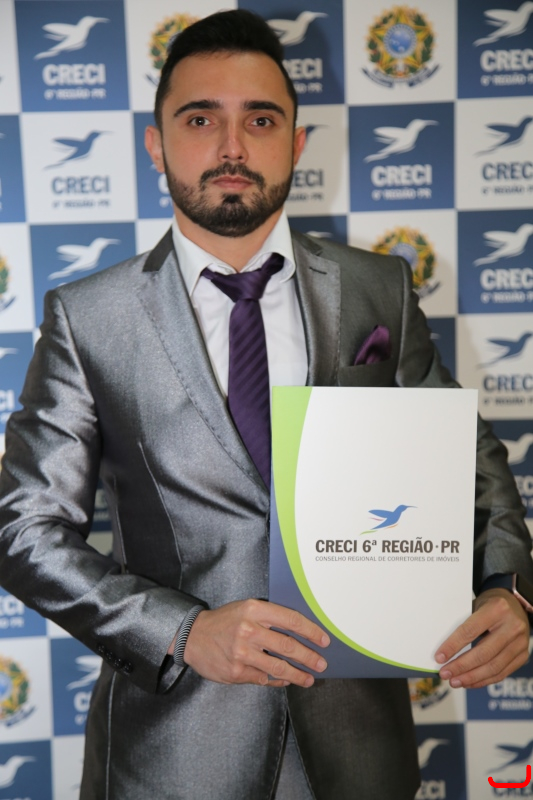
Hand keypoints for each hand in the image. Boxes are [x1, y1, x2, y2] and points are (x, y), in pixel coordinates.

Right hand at [183, 599, 329, 687]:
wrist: (193, 636)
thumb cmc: (224, 621)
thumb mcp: (245, 609)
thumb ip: (269, 618)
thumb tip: (299, 633)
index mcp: (254, 610)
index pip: (290, 620)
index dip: (311, 631)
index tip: (323, 640)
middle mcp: (249, 630)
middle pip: (288, 646)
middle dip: (309, 657)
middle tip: (321, 663)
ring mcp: (242, 653)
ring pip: (278, 667)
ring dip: (298, 675)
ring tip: (309, 679)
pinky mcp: (236, 671)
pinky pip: (263, 678)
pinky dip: (277, 680)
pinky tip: (285, 681)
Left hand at [435, 589, 529, 688]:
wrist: (515, 605)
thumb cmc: (490, 605)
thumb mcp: (476, 605)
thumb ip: (464, 625)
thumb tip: (443, 650)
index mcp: (497, 609)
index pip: (470, 631)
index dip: (453, 646)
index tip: (439, 657)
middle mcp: (512, 626)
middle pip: (483, 653)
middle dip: (461, 666)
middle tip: (445, 674)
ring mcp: (520, 643)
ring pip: (493, 667)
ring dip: (471, 677)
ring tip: (455, 681)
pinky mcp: (523, 656)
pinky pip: (501, 673)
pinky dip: (483, 680)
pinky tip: (469, 682)